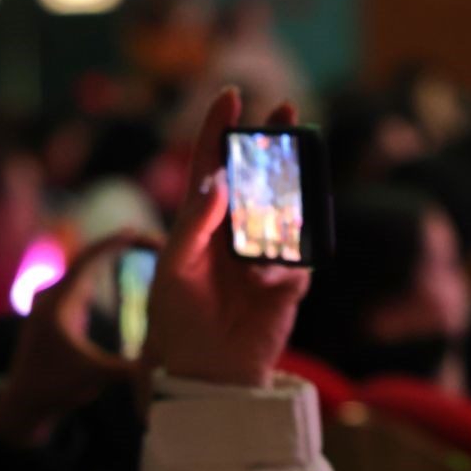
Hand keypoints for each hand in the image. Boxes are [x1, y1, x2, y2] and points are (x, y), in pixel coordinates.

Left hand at [0, 230, 153, 449]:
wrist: (23, 404)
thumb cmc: (54, 389)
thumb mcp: (94, 378)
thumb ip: (130, 369)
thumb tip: (167, 364)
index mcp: (58, 304)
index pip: (89, 260)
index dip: (115, 243)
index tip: (139, 233)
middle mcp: (52, 296)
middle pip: (88, 256)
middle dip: (119, 244)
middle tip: (152, 239)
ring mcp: (52, 302)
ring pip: (84, 267)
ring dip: (111, 254)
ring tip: (142, 245)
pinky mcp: (56, 312)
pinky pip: (82, 279)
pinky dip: (102, 269)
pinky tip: (121, 262)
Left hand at [143, 88, 310, 388]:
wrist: (206, 373)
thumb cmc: (179, 322)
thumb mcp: (174, 269)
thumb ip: (193, 224)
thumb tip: (218, 180)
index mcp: (202, 224)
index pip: (212, 166)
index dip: (219, 130)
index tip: (230, 96)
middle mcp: (235, 233)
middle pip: (258, 176)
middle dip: (272, 141)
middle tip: (286, 108)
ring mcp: (265, 255)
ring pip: (286, 208)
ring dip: (287, 193)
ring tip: (287, 178)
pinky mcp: (288, 284)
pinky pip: (296, 262)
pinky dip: (280, 266)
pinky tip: (259, 282)